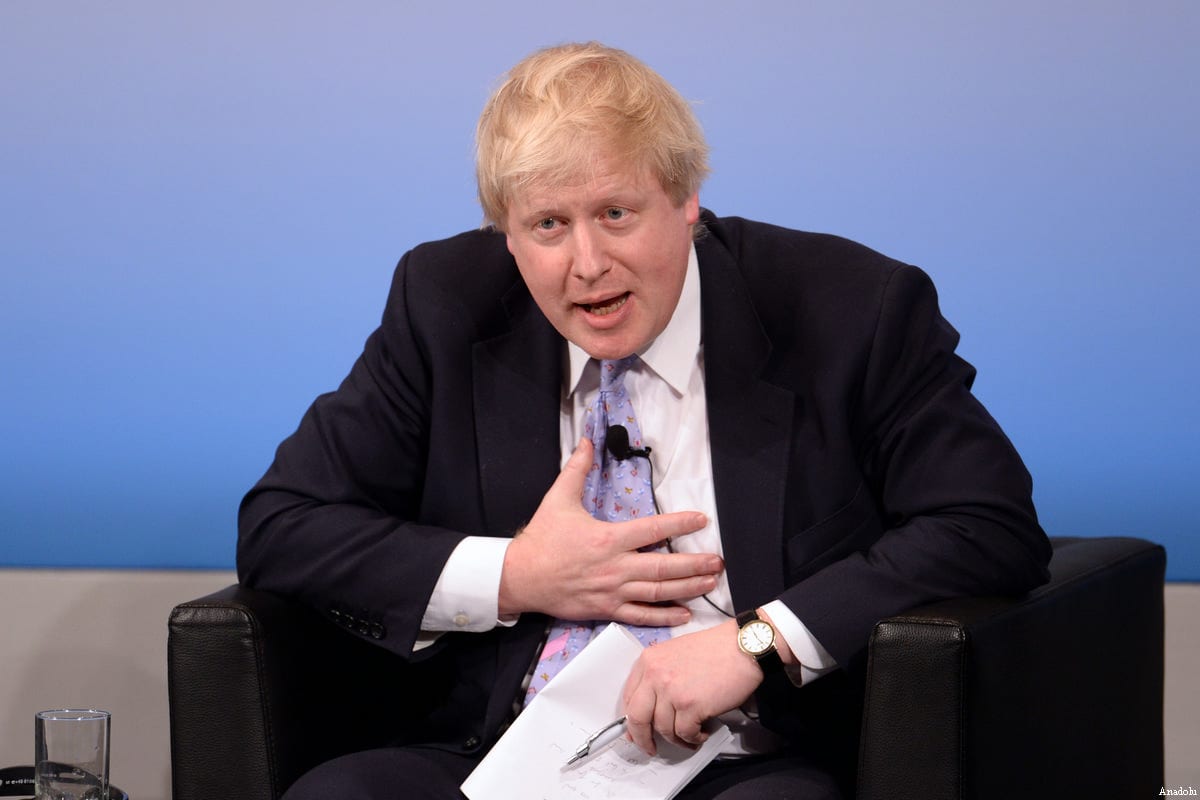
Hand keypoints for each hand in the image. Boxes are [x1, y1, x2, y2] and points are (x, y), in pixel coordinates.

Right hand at [498, 438, 721, 625]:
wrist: (521, 577)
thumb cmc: (542, 539)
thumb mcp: (558, 499)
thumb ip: (576, 469)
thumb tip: (586, 441)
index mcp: (608, 538)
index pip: (653, 529)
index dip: (680, 524)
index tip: (701, 520)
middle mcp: (616, 566)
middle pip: (664, 566)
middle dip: (695, 563)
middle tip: (718, 561)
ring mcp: (613, 591)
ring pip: (658, 591)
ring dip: (688, 588)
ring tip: (710, 581)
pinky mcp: (606, 610)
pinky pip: (640, 615)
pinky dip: (664, 616)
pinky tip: (684, 613)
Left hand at [620, 620, 762, 754]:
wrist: (742, 646)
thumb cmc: (715, 648)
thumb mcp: (675, 653)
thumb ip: (658, 676)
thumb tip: (651, 707)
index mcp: (649, 660)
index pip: (628, 697)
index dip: (632, 719)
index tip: (636, 731)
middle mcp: (655, 675)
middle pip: (637, 717)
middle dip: (642, 738)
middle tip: (650, 747)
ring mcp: (672, 691)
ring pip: (663, 729)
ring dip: (677, 738)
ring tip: (691, 735)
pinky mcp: (691, 706)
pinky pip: (684, 733)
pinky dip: (694, 738)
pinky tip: (702, 732)